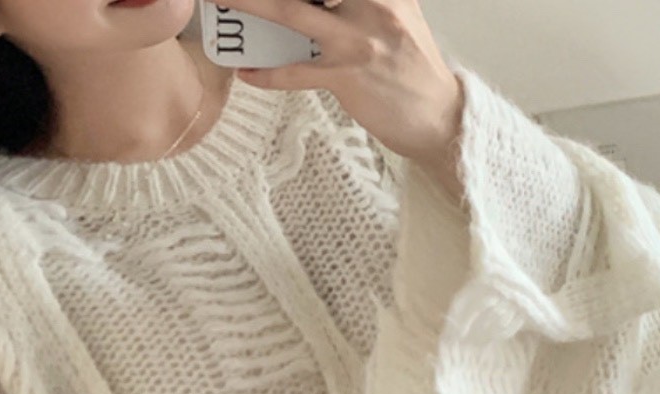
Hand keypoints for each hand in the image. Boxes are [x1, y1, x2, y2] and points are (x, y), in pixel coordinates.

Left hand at [221, 0, 464, 169]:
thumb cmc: (410, 67)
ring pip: (292, 13)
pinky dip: (269, 73)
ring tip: (221, 0)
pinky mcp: (347, 77)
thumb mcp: (394, 14)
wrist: (438, 116)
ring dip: (251, 5)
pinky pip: (296, 72)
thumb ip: (360, 0)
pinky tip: (247, 72)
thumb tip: (316, 1)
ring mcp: (358, 40)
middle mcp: (373, 2)